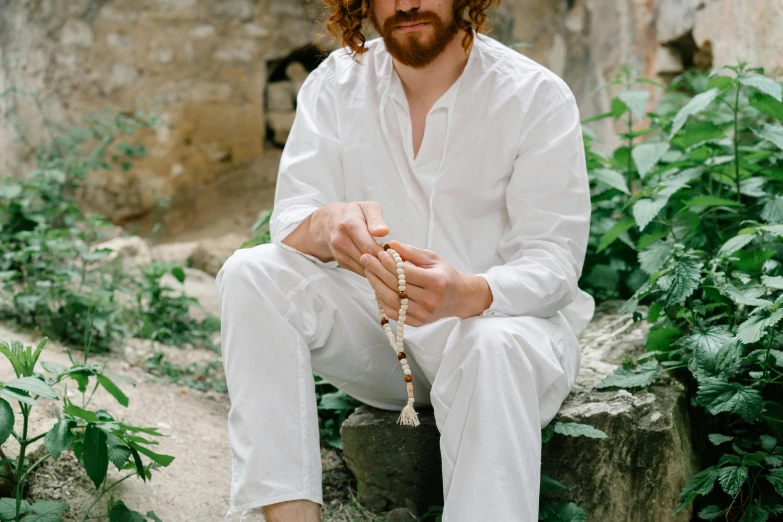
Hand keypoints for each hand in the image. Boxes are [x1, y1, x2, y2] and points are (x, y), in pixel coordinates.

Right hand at [319, 201, 390, 276]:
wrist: (329, 221)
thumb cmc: (354, 212)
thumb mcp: (367, 207)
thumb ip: (376, 218)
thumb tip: (384, 232)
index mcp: (350, 225)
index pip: (369, 246)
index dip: (384, 253)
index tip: (397, 256)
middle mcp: (341, 240)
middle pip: (365, 259)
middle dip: (383, 263)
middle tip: (398, 265)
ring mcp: (338, 252)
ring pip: (362, 267)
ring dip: (377, 269)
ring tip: (392, 267)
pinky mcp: (339, 261)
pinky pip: (358, 270)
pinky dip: (370, 271)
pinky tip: (380, 268)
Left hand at [359, 240, 477, 325]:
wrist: (459, 297)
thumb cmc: (445, 275)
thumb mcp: (432, 259)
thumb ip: (411, 252)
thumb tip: (392, 245)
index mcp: (436, 282)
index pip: (406, 272)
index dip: (389, 262)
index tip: (378, 252)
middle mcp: (430, 300)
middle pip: (396, 286)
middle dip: (378, 271)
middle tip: (365, 259)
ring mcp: (423, 314)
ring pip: (392, 300)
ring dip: (376, 285)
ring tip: (368, 271)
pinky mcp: (417, 322)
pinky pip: (394, 313)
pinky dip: (383, 300)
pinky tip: (377, 287)